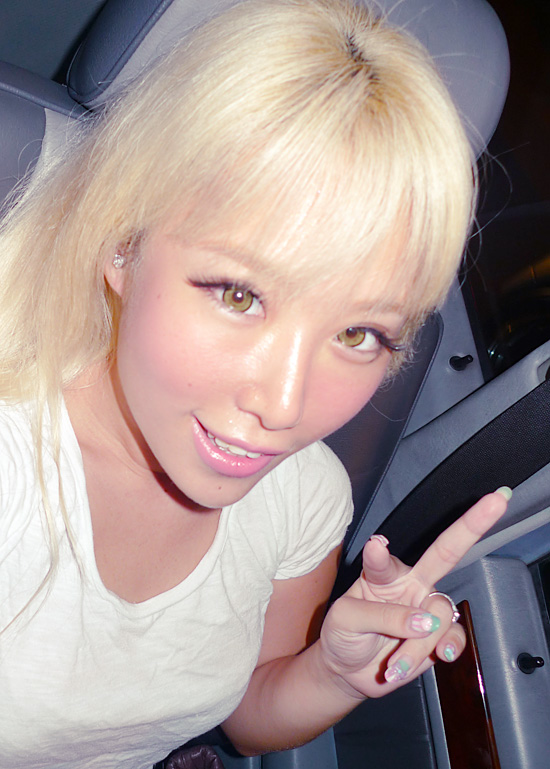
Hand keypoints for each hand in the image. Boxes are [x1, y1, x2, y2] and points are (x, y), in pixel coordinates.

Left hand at [319, 489, 508, 698]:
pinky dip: (443, 650)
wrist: (349, 670)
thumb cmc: (344, 633)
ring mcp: (427, 609)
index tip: (376, 545)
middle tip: (495, 501)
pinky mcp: (438, 636)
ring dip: (417, 645)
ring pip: (441, 614)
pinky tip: (436, 657)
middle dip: (472, 526)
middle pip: (445, 553)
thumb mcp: (347, 621)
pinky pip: (454, 638)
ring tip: (393, 665)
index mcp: (383, 575)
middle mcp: (411, 584)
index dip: (381, 549)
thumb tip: (422, 621)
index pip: (384, 558)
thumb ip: (381, 616)